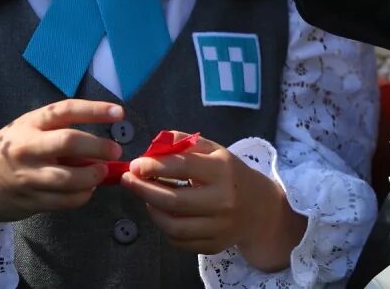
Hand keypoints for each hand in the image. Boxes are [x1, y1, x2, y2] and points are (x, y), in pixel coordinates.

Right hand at [0, 100, 123, 220]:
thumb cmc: (14, 149)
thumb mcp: (31, 131)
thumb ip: (60, 132)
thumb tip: (101, 148)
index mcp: (31, 124)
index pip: (65, 110)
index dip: (94, 110)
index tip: (119, 113)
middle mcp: (27, 148)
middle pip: (69, 142)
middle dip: (98, 146)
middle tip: (115, 151)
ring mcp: (27, 176)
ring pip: (69, 178)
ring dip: (93, 176)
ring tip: (101, 173)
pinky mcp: (29, 200)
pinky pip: (64, 200)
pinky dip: (83, 195)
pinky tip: (87, 189)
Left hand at [122, 133, 307, 271]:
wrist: (260, 208)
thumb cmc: (232, 174)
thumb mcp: (216, 152)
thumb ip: (186, 144)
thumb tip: (153, 146)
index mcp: (224, 171)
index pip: (183, 166)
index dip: (154, 165)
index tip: (136, 164)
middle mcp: (224, 200)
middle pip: (173, 200)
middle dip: (144, 190)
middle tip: (129, 181)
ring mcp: (220, 226)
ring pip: (173, 226)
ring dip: (153, 211)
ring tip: (147, 198)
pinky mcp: (214, 245)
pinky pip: (180, 242)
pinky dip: (166, 228)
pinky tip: (165, 215)